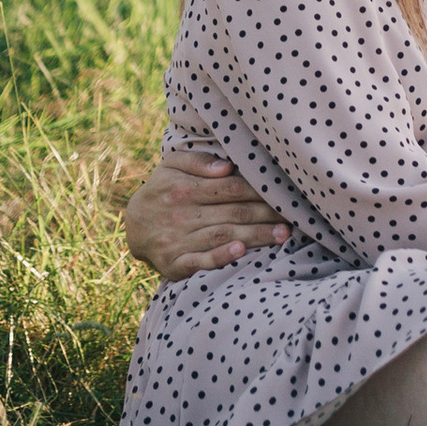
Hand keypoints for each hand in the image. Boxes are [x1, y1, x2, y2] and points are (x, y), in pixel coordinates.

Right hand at [122, 148, 289, 280]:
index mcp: (185, 189)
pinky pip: (199, 262)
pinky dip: (220, 257)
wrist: (132, 226)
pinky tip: (240, 252)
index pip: (231, 189)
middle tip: (294, 216)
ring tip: (282, 235)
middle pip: (232, 213)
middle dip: (266, 215)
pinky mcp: (174, 264)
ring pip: (223, 236)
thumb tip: (226, 166)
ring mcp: (178, 241)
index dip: (259, 191)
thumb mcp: (171, 166)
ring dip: (255, 237)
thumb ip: (197, 162)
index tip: (283, 193)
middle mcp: (182, 215)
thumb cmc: (162, 190)